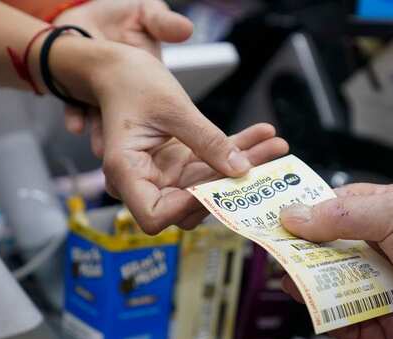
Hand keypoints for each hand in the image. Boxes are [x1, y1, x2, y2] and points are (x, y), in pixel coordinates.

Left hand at [54, 0, 192, 136]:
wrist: (80, 12)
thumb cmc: (118, 14)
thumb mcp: (144, 14)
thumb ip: (162, 22)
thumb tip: (185, 28)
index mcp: (148, 81)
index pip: (157, 105)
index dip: (159, 121)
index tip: (161, 135)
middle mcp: (125, 92)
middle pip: (128, 118)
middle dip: (126, 135)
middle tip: (129, 150)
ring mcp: (99, 93)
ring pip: (102, 119)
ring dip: (100, 134)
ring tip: (101, 147)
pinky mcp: (75, 90)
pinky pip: (74, 108)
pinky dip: (75, 117)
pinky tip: (76, 126)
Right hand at [84, 44, 286, 232]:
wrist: (117, 69)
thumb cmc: (129, 82)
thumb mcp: (173, 107)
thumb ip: (206, 140)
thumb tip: (240, 170)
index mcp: (126, 171)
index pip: (154, 216)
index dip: (185, 209)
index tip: (216, 188)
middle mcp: (144, 180)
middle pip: (190, 204)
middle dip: (230, 185)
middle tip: (267, 162)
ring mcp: (165, 174)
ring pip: (210, 185)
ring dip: (244, 166)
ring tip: (275, 145)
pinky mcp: (181, 163)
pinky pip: (213, 165)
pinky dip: (238, 151)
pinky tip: (263, 135)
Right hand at [279, 183, 392, 338]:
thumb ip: (339, 217)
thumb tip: (293, 216)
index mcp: (385, 215)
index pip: (333, 212)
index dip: (303, 216)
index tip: (272, 220)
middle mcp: (383, 249)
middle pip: (329, 253)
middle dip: (303, 256)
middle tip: (275, 258)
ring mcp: (386, 286)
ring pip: (337, 289)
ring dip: (314, 289)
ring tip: (291, 285)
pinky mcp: (392, 322)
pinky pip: (355, 325)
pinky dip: (337, 323)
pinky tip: (322, 316)